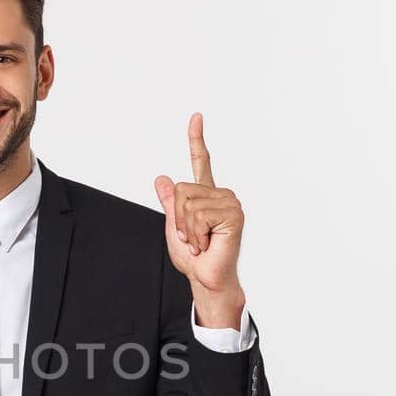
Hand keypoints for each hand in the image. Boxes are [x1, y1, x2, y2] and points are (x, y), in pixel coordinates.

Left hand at [153, 112, 245, 321]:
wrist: (206, 278)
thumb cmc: (194, 257)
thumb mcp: (173, 226)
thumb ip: (170, 203)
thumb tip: (162, 178)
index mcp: (206, 195)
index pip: (201, 162)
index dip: (196, 140)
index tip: (196, 117)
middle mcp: (220, 195)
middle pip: (182, 190)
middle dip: (178, 219)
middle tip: (192, 238)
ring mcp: (229, 203)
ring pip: (188, 203)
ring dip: (186, 230)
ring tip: (200, 242)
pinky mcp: (233, 214)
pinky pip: (198, 215)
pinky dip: (195, 234)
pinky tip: (207, 243)